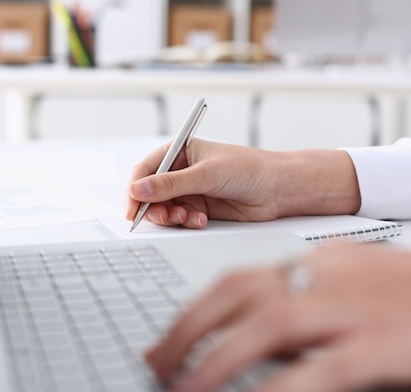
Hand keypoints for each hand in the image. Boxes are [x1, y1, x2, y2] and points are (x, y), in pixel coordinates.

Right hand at [126, 139, 359, 228]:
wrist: (277, 189)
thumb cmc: (248, 169)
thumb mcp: (207, 174)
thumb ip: (171, 184)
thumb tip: (138, 189)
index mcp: (180, 151)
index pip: (146, 169)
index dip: (136, 189)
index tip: (133, 207)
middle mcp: (182, 170)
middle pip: (151, 192)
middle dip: (154, 207)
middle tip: (165, 217)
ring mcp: (191, 190)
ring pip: (165, 208)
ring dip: (172, 216)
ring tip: (186, 218)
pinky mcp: (200, 207)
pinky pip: (181, 218)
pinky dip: (186, 222)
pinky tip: (201, 220)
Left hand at [145, 242, 410, 391]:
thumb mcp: (365, 286)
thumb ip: (313, 303)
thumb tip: (263, 334)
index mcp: (325, 263)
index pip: (240, 279)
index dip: (195, 310)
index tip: (170, 338)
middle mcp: (333, 278)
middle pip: (239, 296)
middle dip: (187, 331)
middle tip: (157, 364)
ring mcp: (360, 309)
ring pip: (268, 327)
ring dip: (217, 361)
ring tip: (184, 391)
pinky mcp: (391, 344)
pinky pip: (321, 369)